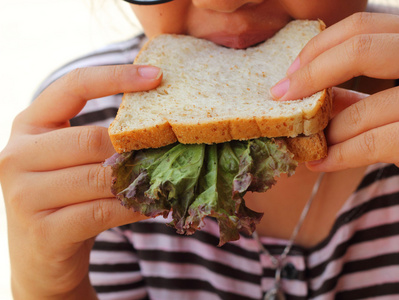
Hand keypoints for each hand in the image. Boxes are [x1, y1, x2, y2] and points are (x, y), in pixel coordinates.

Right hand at [0, 65, 161, 298]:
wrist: (41, 257)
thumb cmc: (66, 198)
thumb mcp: (72, 160)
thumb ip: (99, 138)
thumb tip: (158, 120)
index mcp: (29, 125)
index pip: (73, 85)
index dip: (116, 76)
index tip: (157, 76)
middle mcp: (17, 155)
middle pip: (90, 138)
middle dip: (134, 145)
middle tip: (171, 147)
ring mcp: (24, 194)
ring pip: (99, 178)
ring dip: (138, 179)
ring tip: (167, 178)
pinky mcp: (43, 230)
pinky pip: (102, 212)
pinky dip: (133, 208)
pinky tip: (153, 206)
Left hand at [271, 13, 398, 203]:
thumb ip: (366, 97)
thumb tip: (319, 93)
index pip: (369, 27)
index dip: (322, 46)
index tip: (292, 71)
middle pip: (362, 48)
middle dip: (312, 72)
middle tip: (282, 94)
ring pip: (362, 109)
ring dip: (325, 131)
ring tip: (307, 143)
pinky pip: (371, 143)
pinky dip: (338, 156)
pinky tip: (320, 164)